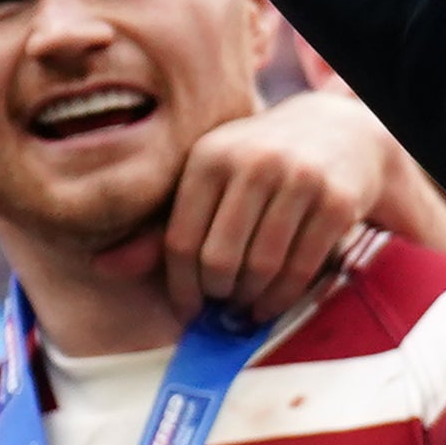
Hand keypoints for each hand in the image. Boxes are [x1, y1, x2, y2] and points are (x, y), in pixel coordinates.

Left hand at [146, 88, 396, 322]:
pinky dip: (282, 298)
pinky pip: (301, 268)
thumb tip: (104, 267)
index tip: (187, 311)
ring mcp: (298, 179)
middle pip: (219, 258)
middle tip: (221, 309)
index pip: (180, 239)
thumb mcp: (210, 181)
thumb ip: (161, 225)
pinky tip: (271, 305)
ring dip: (249, 300)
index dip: (180, 286)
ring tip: (244, 309)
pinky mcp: (336, 201)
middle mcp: (253, 162)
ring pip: (261, 267)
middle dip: (217, 295)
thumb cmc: (260, 165)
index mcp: (210, 155)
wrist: (341, 133)